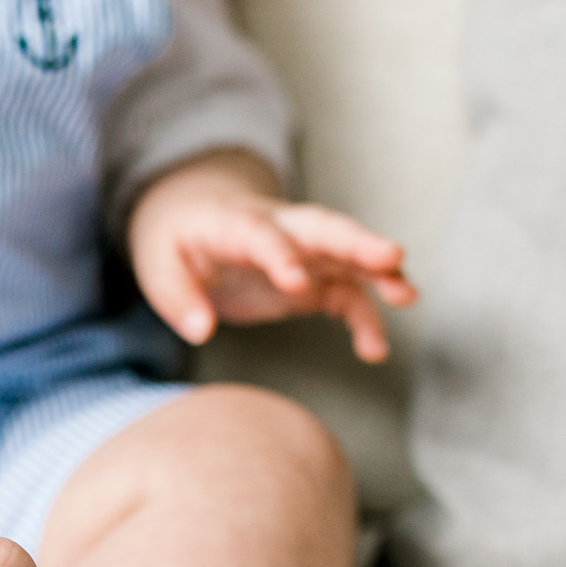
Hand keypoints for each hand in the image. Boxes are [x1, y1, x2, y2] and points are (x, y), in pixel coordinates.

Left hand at [128, 152, 418, 362]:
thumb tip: (200, 330)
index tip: (296, 283)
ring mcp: (303, 253)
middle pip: (323, 230)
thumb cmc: (176, 241)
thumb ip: (176, 298)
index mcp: (235, 224)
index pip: (262, 235)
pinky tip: (374, 350)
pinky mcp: (315, 279)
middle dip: (357, 242)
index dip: (281, 255)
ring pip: (348, 257)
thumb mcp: (158, 265)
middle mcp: (280, 231)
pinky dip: (363, 319)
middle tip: (393, 256)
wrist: (195, 216)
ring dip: (378, 273)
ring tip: (407, 295)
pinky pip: (347, 295)